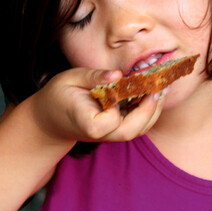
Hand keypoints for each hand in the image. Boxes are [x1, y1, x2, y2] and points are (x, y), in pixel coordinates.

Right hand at [32, 67, 168, 144]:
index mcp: (89, 124)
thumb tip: (117, 74)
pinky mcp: (116, 131)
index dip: (121, 100)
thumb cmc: (58, 96)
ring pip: (139, 130)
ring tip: (162, 87)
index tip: (124, 82)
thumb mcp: (70, 79)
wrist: (49, 121)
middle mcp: (102, 135)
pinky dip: (149, 111)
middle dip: (150, 109)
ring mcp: (111, 136)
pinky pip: (138, 125)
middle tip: (160, 85)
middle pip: (133, 130)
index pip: (114, 117)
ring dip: (154, 109)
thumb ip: (94, 77)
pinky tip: (154, 92)